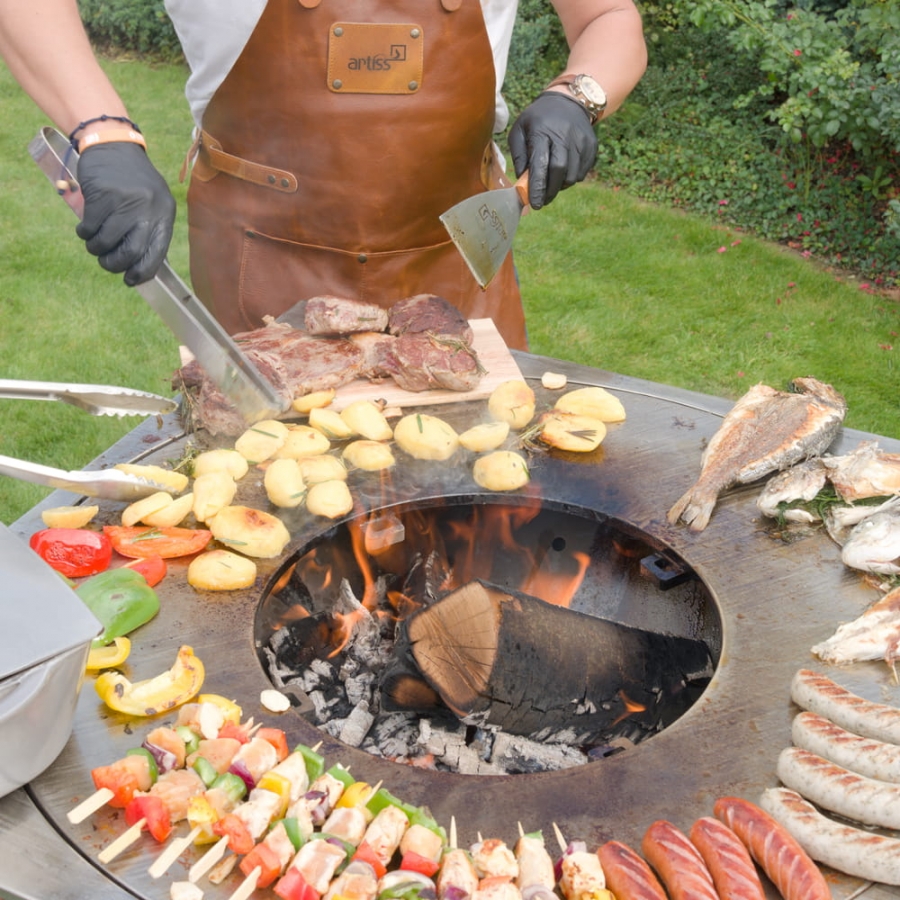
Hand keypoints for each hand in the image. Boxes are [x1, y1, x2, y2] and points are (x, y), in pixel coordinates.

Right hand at [75, 142, 175, 285]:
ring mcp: (125, 201)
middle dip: (116, 264)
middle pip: (131, 251)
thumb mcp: (153, 203)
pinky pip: (90, 226)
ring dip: (96, 249)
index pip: (157, 252)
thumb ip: (150, 230)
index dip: (143, 271)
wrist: (113, 145)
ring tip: (94, 244)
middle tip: (107, 263)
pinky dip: (85, 233)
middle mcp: (148, 208)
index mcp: (164, 214)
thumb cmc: (133, 181)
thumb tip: (143, 266)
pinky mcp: (103, 194)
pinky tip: (85, 230)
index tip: (131, 279)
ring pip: (107, 241)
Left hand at [507, 92, 598, 209]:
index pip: (540, 164)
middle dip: (550, 191)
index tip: (534, 203)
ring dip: (560, 186)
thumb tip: (522, 182)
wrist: (567, 101)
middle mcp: (564, 135)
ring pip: (572, 175)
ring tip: (552, 184)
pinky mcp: (591, 146)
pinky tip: (563, 174)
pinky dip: (571, 178)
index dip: (537, 187)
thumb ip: (519, 155)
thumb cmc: (538, 120)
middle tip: (542, 201)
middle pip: (559, 171)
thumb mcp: (520, 130)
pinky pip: (582, 172)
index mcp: (542, 132)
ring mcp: (580, 140)